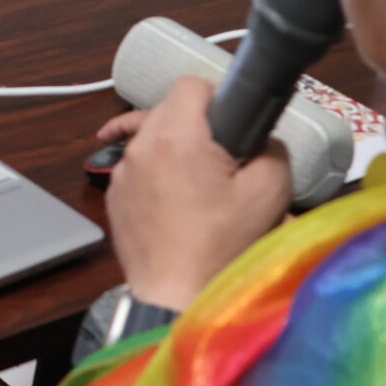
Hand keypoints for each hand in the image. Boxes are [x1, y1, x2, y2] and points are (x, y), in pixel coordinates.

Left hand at [102, 78, 293, 310]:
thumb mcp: (270, 194)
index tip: (235, 127)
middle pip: (168, 110)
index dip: (218, 98)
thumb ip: (272, 151)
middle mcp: (139, 147)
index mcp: (175, 136)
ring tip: (200, 184)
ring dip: (176, 149)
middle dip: (198, 125)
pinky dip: (158, 176)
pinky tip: (178, 202)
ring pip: (151, 139)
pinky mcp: (113, 199)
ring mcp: (120, 174)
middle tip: (225, 158)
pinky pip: (139, 170)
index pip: (191, 84)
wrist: (176, 300)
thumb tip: (262, 140)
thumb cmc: (222, 247)